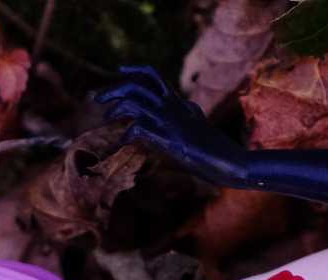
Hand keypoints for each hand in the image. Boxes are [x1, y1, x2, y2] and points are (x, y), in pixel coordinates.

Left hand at [95, 65, 247, 187]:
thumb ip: (188, 112)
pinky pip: (138, 129)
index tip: (120, 70)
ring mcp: (170, 122)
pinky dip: (126, 135)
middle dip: (114, 90)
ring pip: (134, 103)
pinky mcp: (169, 139)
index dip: (134, 70)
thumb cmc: (214, 148)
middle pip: (137, 86)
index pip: (153, 76)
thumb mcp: (199, 122)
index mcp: (178, 102)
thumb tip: (187, 106)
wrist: (230, 162)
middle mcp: (173, 107)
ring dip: (116, 109)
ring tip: (107, 119)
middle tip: (97, 99)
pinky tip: (122, 143)